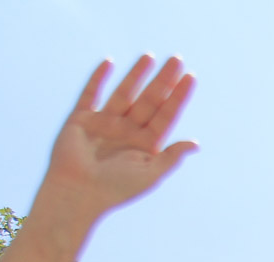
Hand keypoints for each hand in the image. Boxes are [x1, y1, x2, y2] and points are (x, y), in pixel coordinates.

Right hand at [42, 56, 196, 220]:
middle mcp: (127, 131)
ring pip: (125, 93)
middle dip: (163, 80)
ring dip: (137, 75)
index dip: (179, 97)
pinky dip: (98, 78)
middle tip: (177, 59)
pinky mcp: (82, 119)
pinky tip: (109, 62)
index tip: (190, 77)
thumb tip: (195, 143)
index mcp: (146, 145)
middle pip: (150, 100)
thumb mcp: (150, 174)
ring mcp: (105, 123)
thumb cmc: (116, 189)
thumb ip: (171, 157)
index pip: (166, 115)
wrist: (77, 192)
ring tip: (150, 56)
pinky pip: (91, 94)